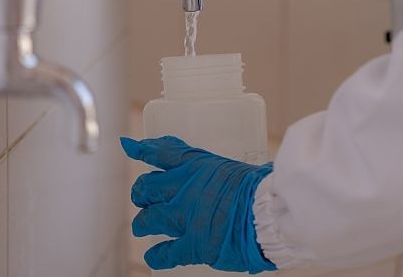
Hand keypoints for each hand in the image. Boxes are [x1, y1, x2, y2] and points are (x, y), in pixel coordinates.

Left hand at [120, 136, 275, 272]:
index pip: (162, 152)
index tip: (130, 146)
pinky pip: (165, 252)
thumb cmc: (263, 187)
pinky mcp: (193, 244)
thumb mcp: (237, 167)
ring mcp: (186, 217)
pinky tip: (154, 255)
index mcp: (198, 165)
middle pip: (147, 187)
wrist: (272, 213)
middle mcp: (185, 189)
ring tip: (142, 225)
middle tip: (143, 197)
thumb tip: (224, 179)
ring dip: (143, 222)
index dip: (143, 149)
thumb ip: (219, 173)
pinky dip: (157, 255)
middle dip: (142, 192)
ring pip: (148, 219)